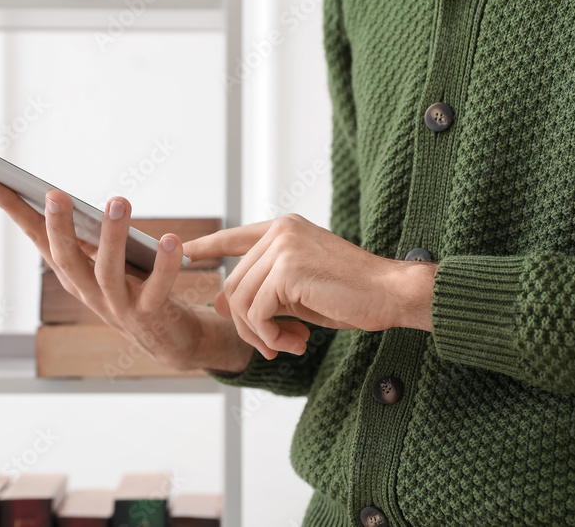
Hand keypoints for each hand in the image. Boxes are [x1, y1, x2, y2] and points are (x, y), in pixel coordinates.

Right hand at [0, 179, 253, 373]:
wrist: (171, 341)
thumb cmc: (137, 290)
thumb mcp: (107, 261)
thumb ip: (89, 236)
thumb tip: (61, 197)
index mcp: (73, 274)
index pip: (38, 239)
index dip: (15, 212)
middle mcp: (89, 291)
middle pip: (67, 259)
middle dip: (59, 227)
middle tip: (54, 194)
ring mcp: (118, 305)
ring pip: (108, 271)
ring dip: (113, 236)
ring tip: (119, 201)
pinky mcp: (151, 315)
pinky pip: (157, 288)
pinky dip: (164, 265)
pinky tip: (171, 240)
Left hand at [183, 214, 436, 359]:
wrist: (390, 294)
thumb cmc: (353, 295)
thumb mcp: (300, 290)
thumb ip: (265, 290)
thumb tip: (221, 303)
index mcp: (285, 228)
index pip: (234, 236)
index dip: (207, 246)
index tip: (184, 253)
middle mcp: (281, 231)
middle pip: (235, 282)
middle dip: (247, 322)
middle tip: (273, 346)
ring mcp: (283, 247)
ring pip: (242, 299)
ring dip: (259, 333)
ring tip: (286, 346)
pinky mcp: (287, 269)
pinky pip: (257, 312)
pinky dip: (269, 335)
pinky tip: (294, 342)